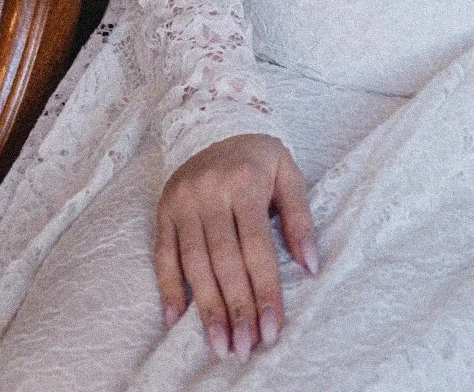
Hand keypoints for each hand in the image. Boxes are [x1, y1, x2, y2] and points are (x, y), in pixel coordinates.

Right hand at [155, 133, 317, 359]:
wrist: (214, 125)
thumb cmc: (257, 158)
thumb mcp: (288, 173)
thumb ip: (299, 217)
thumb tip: (310, 265)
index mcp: (243, 182)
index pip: (256, 247)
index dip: (264, 290)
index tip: (272, 329)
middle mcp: (209, 192)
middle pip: (224, 260)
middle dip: (236, 308)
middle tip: (245, 347)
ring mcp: (182, 202)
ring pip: (193, 264)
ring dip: (206, 308)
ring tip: (220, 344)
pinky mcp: (163, 211)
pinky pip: (163, 255)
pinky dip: (168, 289)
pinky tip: (175, 321)